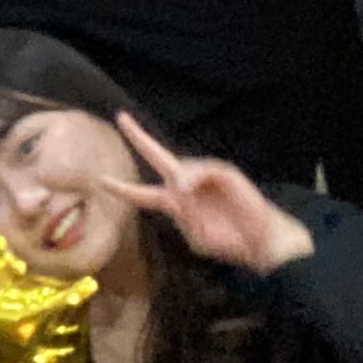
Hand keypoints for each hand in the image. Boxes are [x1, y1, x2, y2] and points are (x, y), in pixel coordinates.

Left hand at [103, 112, 314, 272]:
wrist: (261, 244)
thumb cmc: (230, 243)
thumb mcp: (196, 237)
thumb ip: (181, 219)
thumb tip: (179, 189)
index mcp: (176, 204)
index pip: (143, 194)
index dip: (123, 189)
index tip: (101, 180)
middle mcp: (187, 186)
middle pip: (158, 158)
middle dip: (140, 138)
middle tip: (121, 118)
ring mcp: (206, 178)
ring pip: (182, 166)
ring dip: (179, 180)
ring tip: (182, 194)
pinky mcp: (225, 173)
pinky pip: (204, 169)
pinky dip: (194, 176)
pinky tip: (188, 187)